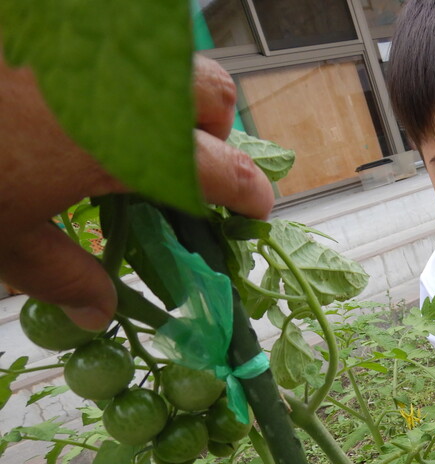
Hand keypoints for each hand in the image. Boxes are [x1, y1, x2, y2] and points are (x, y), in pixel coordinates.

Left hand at [0, 55, 273, 330]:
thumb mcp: (0, 240)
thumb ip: (61, 274)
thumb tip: (97, 309)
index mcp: (128, 145)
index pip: (219, 169)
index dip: (248, 192)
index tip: (254, 207)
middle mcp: (123, 82)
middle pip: (211, 92)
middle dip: (215, 129)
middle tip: (192, 161)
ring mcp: (87, 43)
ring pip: (165, 51)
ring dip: (169, 90)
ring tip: (135, 122)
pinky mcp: (50, 26)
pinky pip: (111, 35)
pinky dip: (115, 67)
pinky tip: (78, 94)